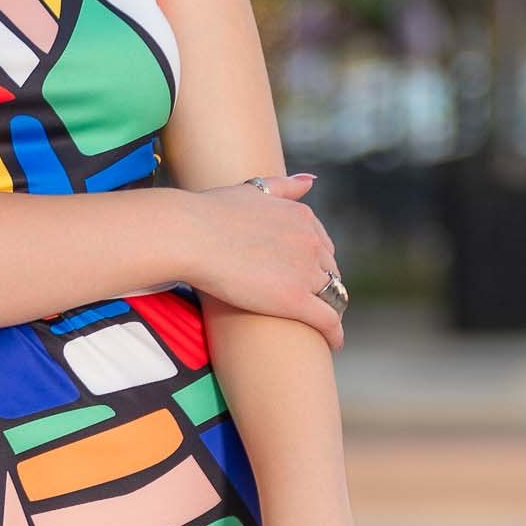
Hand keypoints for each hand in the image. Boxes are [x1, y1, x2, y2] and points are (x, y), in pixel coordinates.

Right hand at [181, 175, 349, 345]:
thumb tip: (310, 181)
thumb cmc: (210, 212)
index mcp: (302, 216)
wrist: (191, 235)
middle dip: (326, 287)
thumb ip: (283, 186)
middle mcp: (311, 241)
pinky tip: (333, 344)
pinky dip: (335, 334)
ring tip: (324, 326)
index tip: (310, 278)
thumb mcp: (252, 190)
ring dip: (332, 311)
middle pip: (331, 271)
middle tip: (315, 305)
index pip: (323, 246)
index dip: (318, 264)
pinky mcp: (294, 300)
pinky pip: (327, 321)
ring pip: (334, 296)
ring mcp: (305, 271)